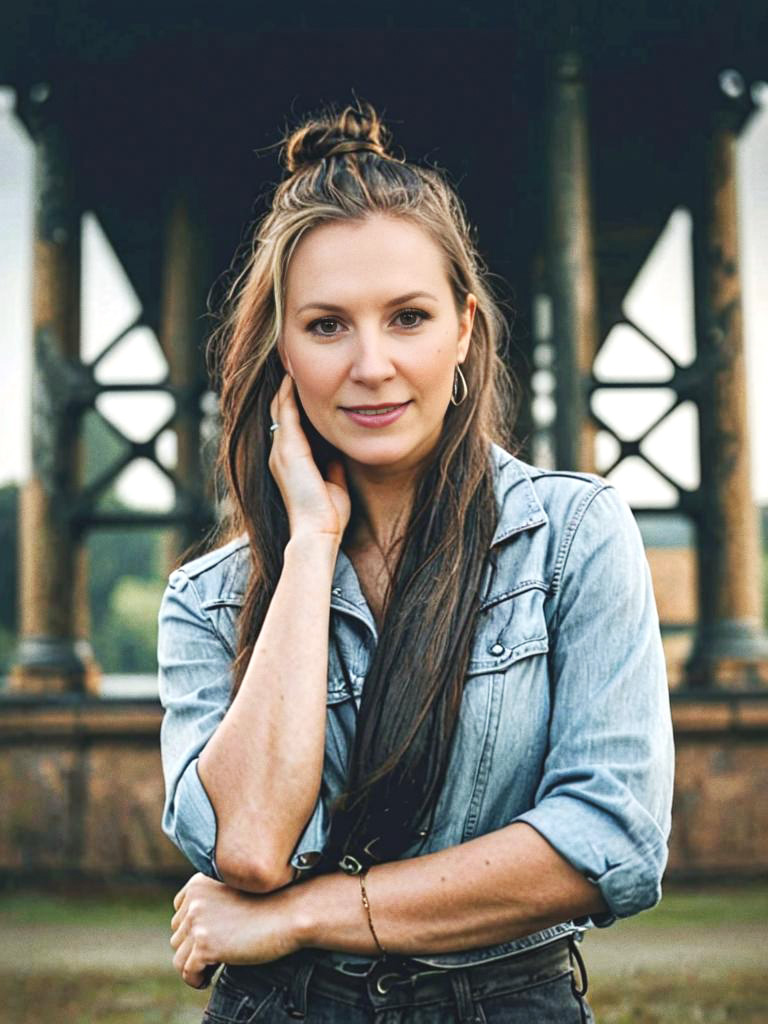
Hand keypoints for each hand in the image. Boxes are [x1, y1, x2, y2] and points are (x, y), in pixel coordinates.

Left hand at [170, 872, 302, 988]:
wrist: (290, 912)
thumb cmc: (270, 903)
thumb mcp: (233, 892)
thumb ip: (211, 903)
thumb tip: (196, 931)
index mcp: (199, 884)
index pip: (179, 912)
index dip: (193, 929)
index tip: (210, 939)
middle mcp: (194, 901)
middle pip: (178, 935)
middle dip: (194, 948)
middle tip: (216, 955)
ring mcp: (198, 922)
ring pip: (179, 956)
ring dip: (193, 966)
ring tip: (211, 969)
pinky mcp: (205, 945)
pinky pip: (187, 972)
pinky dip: (196, 979)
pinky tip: (209, 979)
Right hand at [268, 374, 350, 541]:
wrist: (317, 532)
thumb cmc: (329, 516)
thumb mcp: (334, 485)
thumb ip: (333, 470)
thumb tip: (339, 459)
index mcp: (290, 464)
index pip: (289, 426)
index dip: (295, 405)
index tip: (306, 385)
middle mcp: (280, 455)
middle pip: (279, 412)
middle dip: (287, 390)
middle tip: (295, 366)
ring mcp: (281, 452)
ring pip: (279, 409)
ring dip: (286, 387)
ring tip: (292, 365)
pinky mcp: (288, 450)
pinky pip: (285, 413)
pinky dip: (289, 394)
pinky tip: (294, 377)